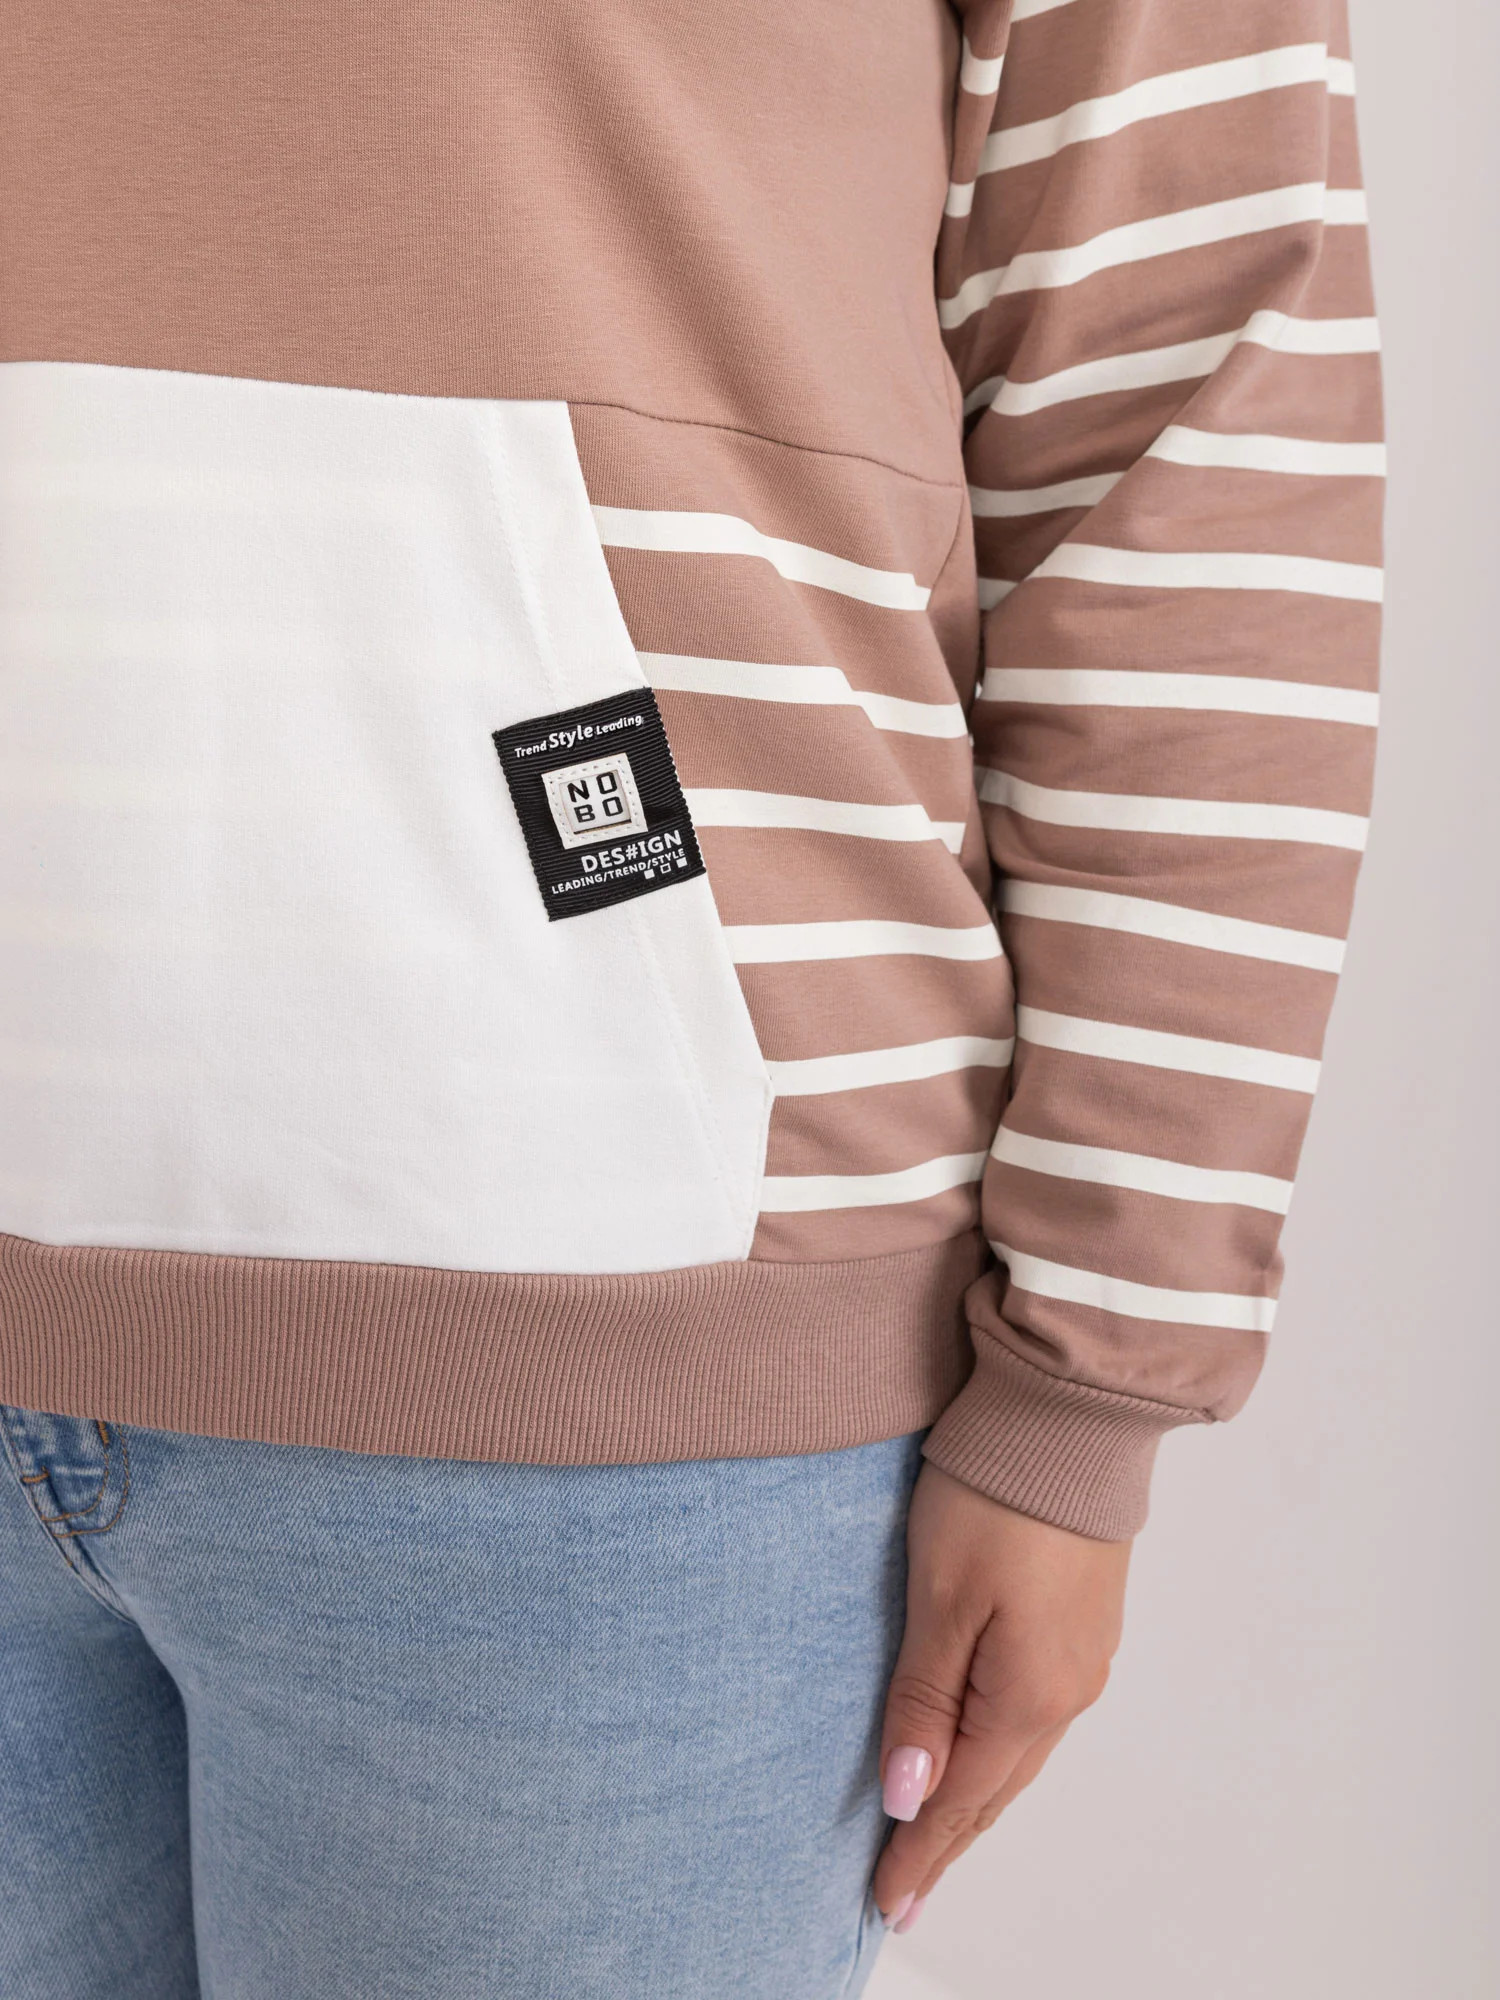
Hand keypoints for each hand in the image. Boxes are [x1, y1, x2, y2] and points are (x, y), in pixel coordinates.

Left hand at [872, 1463, 1131, 1929]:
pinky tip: (983, 1752)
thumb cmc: (998, 1496)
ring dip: (976, 1797)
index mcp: (1030, 1696)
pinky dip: (1000, 1749)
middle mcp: (1068, 1690)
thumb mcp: (941, 1597)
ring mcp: (1084, 1656)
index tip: (885, 1900)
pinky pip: (1036, 1714)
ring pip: (1019, 1753)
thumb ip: (925, 1698)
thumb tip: (911, 1794)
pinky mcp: (1084, 1621)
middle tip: (904, 1891)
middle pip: (995, 1787)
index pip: (961, 1798)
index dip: (920, 1852)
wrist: (1070, 1419)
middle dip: (947, 1840)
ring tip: (937, 1836)